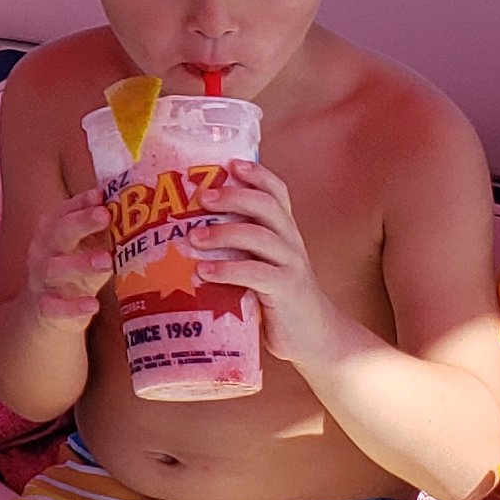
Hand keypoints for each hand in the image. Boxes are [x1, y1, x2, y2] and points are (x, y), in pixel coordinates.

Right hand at [20, 185, 114, 326]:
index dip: (81, 202)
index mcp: (52, 230)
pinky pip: (55, 307)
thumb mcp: (87, 246)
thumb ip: (102, 228)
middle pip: (58, 232)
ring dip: (80, 263)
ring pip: (54, 268)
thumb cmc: (75, 268)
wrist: (47, 312)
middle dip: (81, 222)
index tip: (101, 195)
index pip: (64, 210)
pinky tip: (93, 304)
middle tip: (104, 215)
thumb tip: (131, 205)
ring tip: (107, 261)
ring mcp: (42, 280)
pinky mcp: (46, 308)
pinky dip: (73, 307)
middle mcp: (43, 251)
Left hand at [192, 164, 337, 365]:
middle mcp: (291, 242)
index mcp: (285, 231)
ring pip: (259, 236)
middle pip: (266, 206)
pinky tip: (203, 272)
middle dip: (233, 197)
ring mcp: (291, 265)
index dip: (257, 174)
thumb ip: (239, 248)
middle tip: (201, 198)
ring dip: (223, 233)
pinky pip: (256, 274)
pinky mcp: (287, 290)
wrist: (313, 336)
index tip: (230, 163)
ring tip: (193, 237)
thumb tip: (186, 234)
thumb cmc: (277, 297)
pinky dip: (227, 270)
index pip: (277, 192)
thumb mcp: (262, 265)